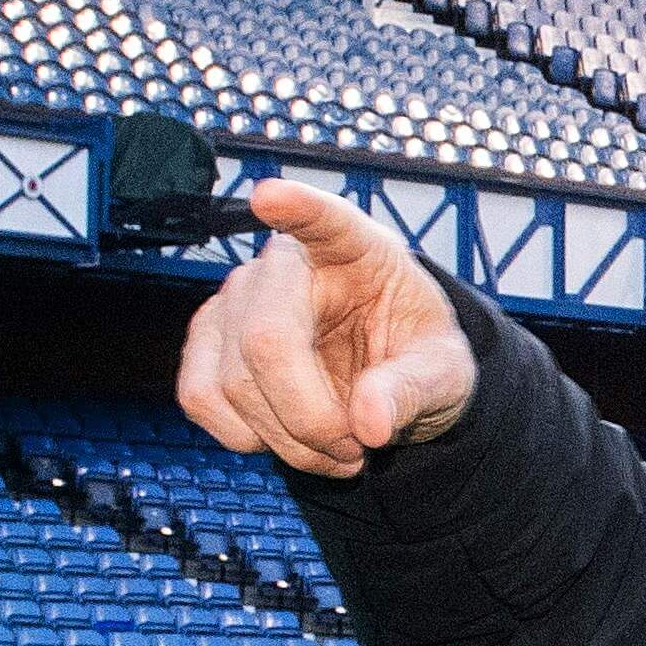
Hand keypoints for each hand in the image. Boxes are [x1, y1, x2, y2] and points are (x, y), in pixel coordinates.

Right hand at [173, 180, 478, 476]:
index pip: (325, 221)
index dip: (297, 209)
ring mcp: (236, 298)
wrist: (385, 383)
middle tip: (357, 449)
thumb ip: (414, 390)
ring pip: (233, 384)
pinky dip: (247, 437)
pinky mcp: (207, 340)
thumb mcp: (444, 374)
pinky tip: (289, 436)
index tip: (272, 197)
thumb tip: (369, 422)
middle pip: (265, 341)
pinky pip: (201, 398)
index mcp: (357, 249)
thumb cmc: (415, 358)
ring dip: (288, 441)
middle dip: (310, 419)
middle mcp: (286, 265)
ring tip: (338, 448)